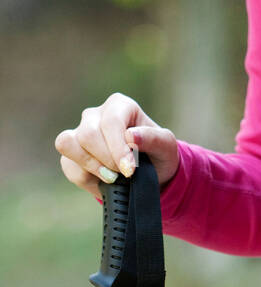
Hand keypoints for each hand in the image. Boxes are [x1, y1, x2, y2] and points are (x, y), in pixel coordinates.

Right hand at [55, 92, 179, 200]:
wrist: (150, 173)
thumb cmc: (158, 154)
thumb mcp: (166, 146)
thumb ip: (153, 138)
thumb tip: (131, 135)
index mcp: (120, 105)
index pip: (111, 122)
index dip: (117, 149)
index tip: (129, 169)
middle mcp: (96, 115)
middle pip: (88, 134)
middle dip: (107, 160)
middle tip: (125, 173)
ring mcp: (79, 132)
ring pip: (68, 144)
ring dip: (91, 166)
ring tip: (112, 177)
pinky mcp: (71, 153)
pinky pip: (68, 165)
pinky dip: (86, 178)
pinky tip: (103, 180)